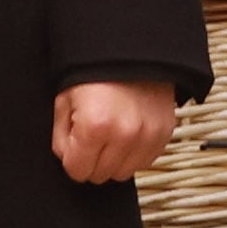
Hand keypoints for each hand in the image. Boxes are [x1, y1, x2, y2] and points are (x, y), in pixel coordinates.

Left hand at [52, 77, 178, 184]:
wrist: (130, 51)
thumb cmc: (94, 71)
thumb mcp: (64, 100)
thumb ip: (61, 138)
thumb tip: (69, 160)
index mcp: (96, 126)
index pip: (77, 171)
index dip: (72, 158)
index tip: (75, 142)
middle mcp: (125, 135)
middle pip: (100, 176)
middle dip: (92, 159)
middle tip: (92, 133)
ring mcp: (148, 136)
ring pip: (123, 173)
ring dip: (114, 159)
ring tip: (111, 132)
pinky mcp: (164, 133)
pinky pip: (145, 162)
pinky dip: (134, 153)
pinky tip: (127, 133)